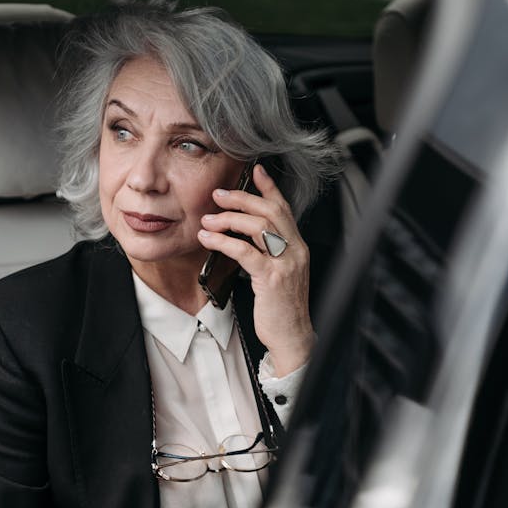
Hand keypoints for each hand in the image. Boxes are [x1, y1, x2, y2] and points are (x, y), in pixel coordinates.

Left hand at [198, 163, 314, 375]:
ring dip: (229, 219)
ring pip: (259, 226)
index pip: (285, 209)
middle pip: (270, 211)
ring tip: (208, 221)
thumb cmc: (281, 309)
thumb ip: (268, 253)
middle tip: (219, 195)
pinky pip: (246, 251)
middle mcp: (296, 251)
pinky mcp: (272, 278)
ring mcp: (286, 264)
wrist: (292, 337)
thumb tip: (242, 235)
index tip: (255, 170)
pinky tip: (210, 241)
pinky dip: (224, 242)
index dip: (269, 187)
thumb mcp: (278, 274)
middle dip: (242, 198)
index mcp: (298, 247)